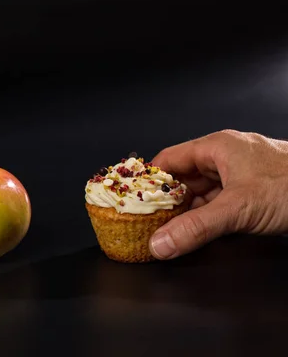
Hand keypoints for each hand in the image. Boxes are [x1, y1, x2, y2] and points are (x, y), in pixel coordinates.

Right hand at [148, 129, 287, 259]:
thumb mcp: (238, 208)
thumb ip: (197, 227)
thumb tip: (162, 241)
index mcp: (218, 147)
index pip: (169, 159)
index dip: (150, 180)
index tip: (134, 199)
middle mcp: (227, 158)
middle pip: (184, 178)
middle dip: (167, 201)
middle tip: (149, 222)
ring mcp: (242, 176)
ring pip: (203, 193)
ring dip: (187, 212)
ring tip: (168, 231)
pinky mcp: (253, 193)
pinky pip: (220, 204)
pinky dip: (206, 217)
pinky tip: (196, 232)